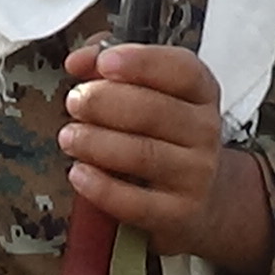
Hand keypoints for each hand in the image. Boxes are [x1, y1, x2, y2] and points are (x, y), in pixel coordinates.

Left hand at [59, 40, 272, 274]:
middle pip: (155, 111)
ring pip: (143, 154)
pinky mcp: (179, 213)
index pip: (181, 69)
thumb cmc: (163, 132)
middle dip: (104, 103)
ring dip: (96, 142)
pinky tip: (79, 172)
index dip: (141, 62)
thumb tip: (78, 61)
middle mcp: (204, 130)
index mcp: (200, 91)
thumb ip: (108, 62)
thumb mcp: (148, 89)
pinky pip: (136, 202)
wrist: (200, 195)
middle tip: (74, 102)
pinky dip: (101, 187)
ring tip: (69, 136)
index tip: (104, 62)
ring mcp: (196, 174)